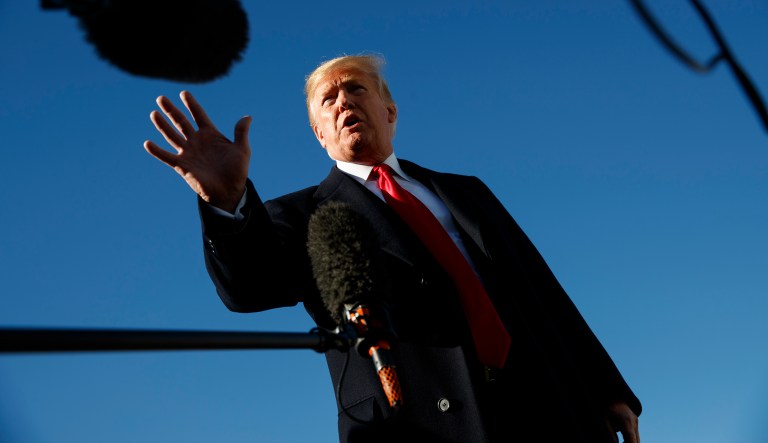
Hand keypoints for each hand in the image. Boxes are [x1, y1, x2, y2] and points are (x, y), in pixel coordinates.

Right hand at [144, 91, 251, 212]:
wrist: (229, 191)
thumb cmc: (237, 171)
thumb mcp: (242, 150)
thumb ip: (241, 132)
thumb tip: (247, 117)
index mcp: (210, 135)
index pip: (199, 115)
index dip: (192, 104)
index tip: (184, 93)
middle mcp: (197, 141)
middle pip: (181, 122)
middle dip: (171, 110)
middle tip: (160, 98)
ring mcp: (188, 153)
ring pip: (172, 136)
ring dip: (162, 125)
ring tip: (153, 113)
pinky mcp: (182, 166)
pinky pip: (167, 157)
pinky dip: (157, 151)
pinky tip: (147, 143)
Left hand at [605, 401, 639, 442]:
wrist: (615, 396)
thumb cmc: (608, 408)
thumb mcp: (606, 420)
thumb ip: (611, 433)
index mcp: (626, 420)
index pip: (630, 437)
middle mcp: (634, 422)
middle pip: (636, 440)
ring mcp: (636, 422)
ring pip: (637, 438)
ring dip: (630, 442)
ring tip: (621, 441)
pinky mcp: (636, 422)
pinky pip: (635, 434)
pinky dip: (631, 439)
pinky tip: (623, 440)